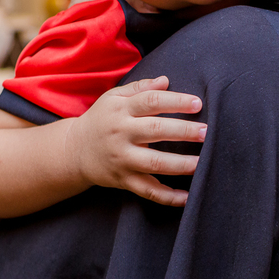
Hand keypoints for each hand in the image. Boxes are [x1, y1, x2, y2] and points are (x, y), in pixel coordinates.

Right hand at [69, 76, 205, 206]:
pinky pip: (147, 191)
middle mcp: (121, 134)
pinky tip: (187, 196)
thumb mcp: (113, 98)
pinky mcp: (123, 181)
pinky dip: (168, 197)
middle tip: (206, 131)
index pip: (151, 102)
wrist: (73, 151)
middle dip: (183, 131)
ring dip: (180, 164)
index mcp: (121, 110)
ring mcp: (122, 159)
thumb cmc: (101, 119)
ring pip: (154, 163)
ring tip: (202, 162)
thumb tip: (165, 80)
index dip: (175, 101)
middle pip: (155, 131)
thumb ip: (139, 88)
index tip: (198, 104)